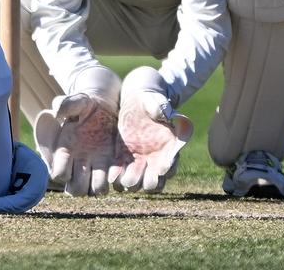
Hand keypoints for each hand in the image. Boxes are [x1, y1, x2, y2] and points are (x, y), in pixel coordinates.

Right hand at [34, 93, 117, 195]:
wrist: (105, 106)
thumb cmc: (86, 103)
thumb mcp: (77, 100)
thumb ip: (66, 104)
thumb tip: (57, 114)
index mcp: (65, 149)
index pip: (59, 173)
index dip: (63, 172)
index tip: (72, 160)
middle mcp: (79, 162)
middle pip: (76, 188)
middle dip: (81, 185)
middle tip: (90, 173)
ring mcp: (96, 166)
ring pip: (94, 190)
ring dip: (99, 186)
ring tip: (105, 174)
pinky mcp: (112, 166)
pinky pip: (113, 183)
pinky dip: (115, 181)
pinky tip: (118, 171)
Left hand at [109, 67, 192, 193]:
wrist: (138, 101)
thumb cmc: (152, 100)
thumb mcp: (157, 102)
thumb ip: (162, 109)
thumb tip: (167, 114)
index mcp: (170, 147)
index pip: (171, 164)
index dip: (167, 169)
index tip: (160, 170)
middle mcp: (157, 158)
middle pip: (155, 179)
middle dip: (148, 182)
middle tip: (140, 180)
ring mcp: (141, 160)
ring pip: (139, 180)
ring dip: (132, 182)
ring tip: (124, 182)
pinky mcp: (124, 157)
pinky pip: (122, 171)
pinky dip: (118, 176)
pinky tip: (112, 178)